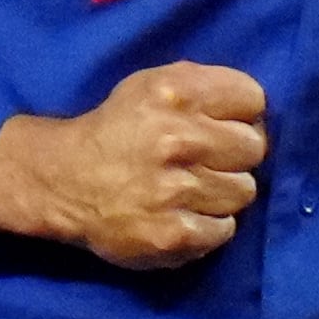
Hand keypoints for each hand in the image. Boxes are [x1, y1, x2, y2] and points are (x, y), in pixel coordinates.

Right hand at [0, 62, 267, 270]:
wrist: (63, 181)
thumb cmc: (116, 129)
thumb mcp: (150, 85)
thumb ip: (203, 87)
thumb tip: (255, 112)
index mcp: (175, 92)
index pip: (251, 98)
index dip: (240, 114)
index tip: (221, 125)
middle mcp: (177, 138)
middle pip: (253, 147)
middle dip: (233, 155)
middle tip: (205, 162)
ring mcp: (176, 190)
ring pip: (243, 191)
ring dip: (222, 193)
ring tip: (191, 191)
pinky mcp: (173, 234)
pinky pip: (224, 229)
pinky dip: (209, 226)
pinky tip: (183, 216)